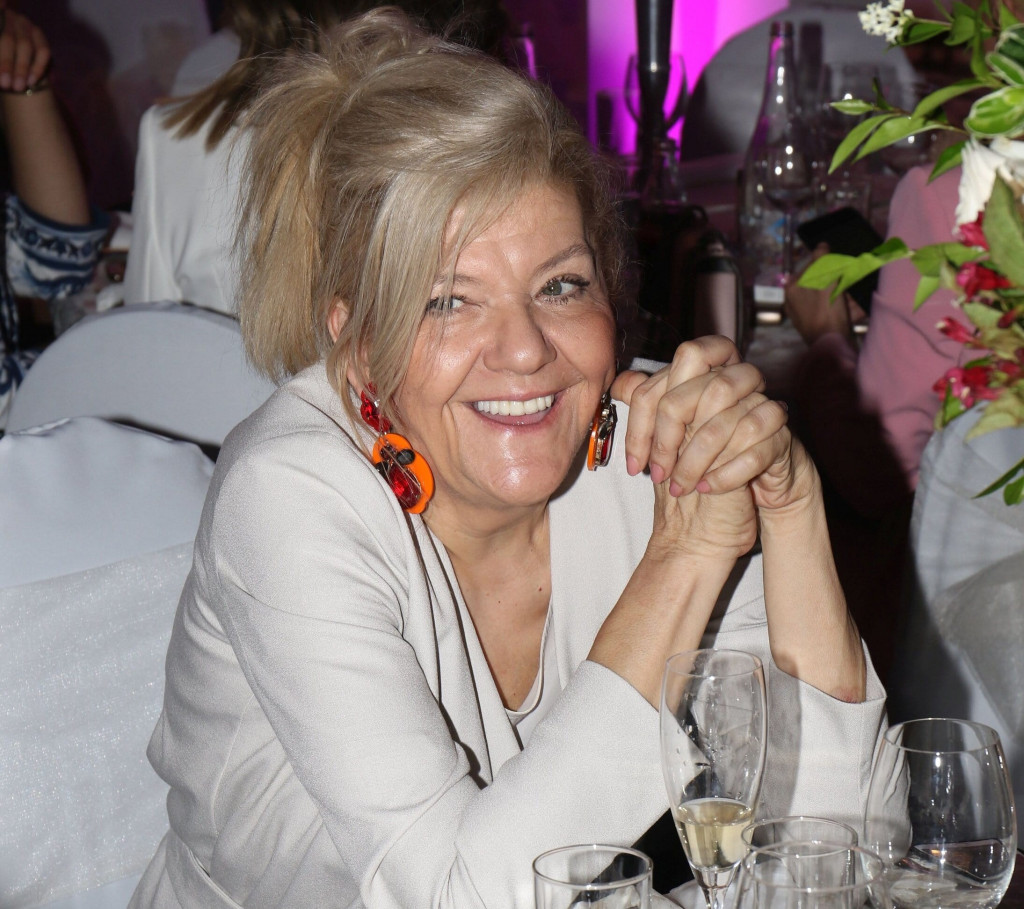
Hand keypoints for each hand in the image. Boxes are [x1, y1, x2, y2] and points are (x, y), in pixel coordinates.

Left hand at [0, 8, 49, 92]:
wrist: (10, 57)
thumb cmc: (1, 59)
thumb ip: (0, 59)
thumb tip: (1, 77)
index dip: (1, 60)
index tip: (0, 80)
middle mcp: (9, 16)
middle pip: (8, 40)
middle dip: (8, 64)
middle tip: (7, 85)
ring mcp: (25, 24)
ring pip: (26, 46)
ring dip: (23, 69)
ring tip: (19, 87)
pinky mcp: (39, 34)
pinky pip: (43, 51)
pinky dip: (38, 68)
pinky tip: (31, 82)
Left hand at [612, 336, 790, 558]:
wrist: (752, 497)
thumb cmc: (707, 462)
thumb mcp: (673, 437)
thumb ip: (650, 405)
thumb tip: (619, 385)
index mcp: (704, 376)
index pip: (665, 381)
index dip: (643, 421)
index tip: (635, 461)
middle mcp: (735, 384)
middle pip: (698, 390)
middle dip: (668, 440)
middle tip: (658, 475)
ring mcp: (762, 408)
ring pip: (725, 421)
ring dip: (695, 461)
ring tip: (682, 487)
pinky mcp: (782, 439)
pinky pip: (755, 447)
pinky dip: (726, 473)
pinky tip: (708, 489)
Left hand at [784, 243, 865, 343]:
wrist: (832, 349)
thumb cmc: (826, 313)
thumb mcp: (826, 283)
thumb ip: (823, 262)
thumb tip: (821, 245)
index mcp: (794, 289)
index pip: (811, 265)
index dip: (829, 262)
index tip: (844, 262)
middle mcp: (798, 301)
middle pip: (823, 282)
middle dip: (842, 280)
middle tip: (855, 276)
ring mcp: (810, 314)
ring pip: (833, 296)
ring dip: (849, 295)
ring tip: (860, 293)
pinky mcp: (823, 324)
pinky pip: (837, 310)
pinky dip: (850, 308)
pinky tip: (861, 306)